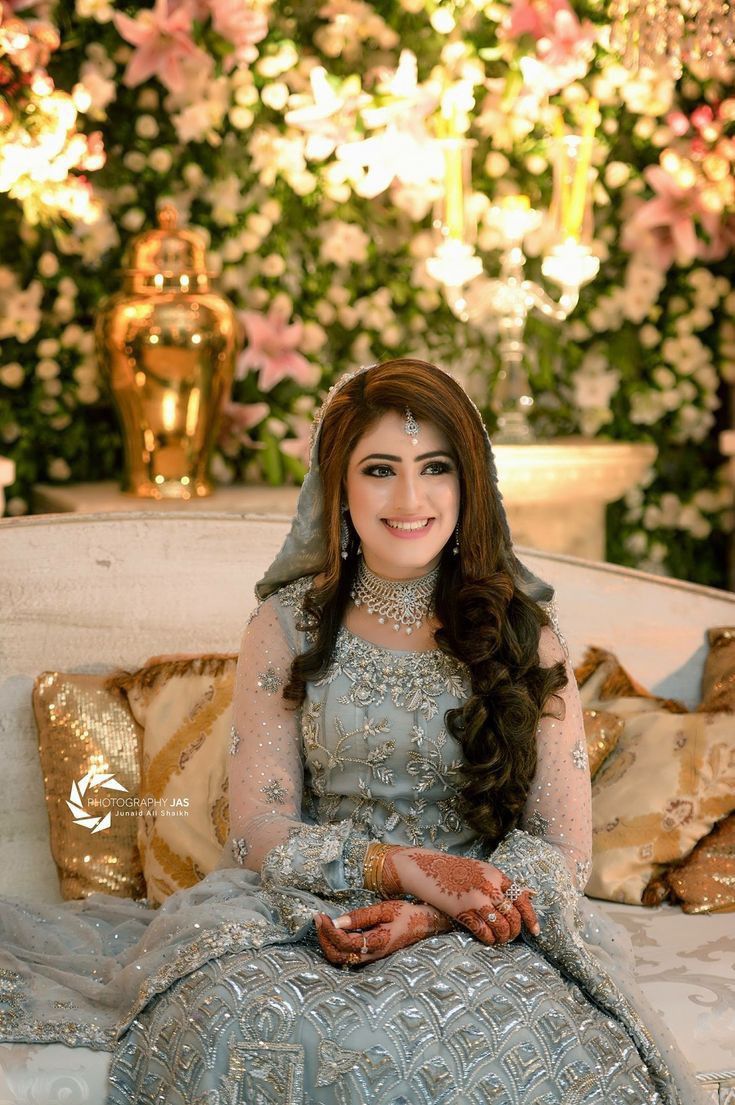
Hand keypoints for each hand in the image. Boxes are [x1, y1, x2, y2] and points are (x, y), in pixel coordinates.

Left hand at [314, 901, 451, 966]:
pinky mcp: (370, 954)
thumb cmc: (406, 914)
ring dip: (328, 942)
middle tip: (318, 919)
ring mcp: (370, 957)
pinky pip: (347, 955)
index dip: (328, 930)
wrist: (425, 924)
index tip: (320, 915)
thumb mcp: (385, 910)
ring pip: (341, 958)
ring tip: (323, 924)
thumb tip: (337, 921)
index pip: (343, 942)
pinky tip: (335, 930)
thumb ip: (361, 916)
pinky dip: (336, 944)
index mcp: (376, 943)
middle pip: (337, 956)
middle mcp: (371, 955)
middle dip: (323, 938)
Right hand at [380, 847, 539, 946]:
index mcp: (496, 874)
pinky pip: (484, 932)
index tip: (535, 931)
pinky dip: (488, 939)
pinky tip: (486, 940)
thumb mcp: (480, 870)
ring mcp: (477, 898)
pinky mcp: (464, 910)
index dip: (531, 917)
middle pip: (513, 916)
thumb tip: (526, 894)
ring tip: (499, 940)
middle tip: (511, 937)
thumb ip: (500, 883)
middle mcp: (490, 886)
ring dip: (502, 938)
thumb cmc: (453, 870)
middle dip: (515, 931)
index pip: (522, 898)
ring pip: (501, 926)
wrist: (426, 868)